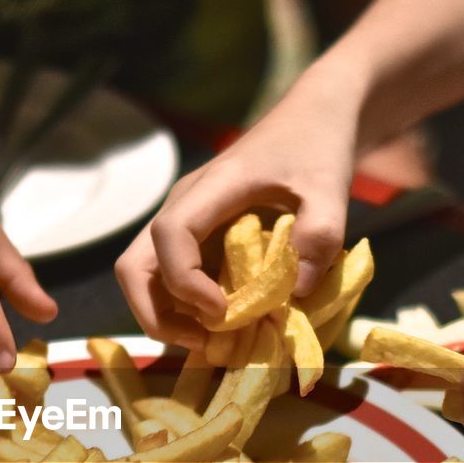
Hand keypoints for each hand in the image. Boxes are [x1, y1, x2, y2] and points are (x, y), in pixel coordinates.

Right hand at [114, 66, 359, 347]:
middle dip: (156, 314)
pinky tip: (224, 325)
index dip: (185, 282)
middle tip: (205, 342)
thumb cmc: (316, 148)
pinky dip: (185, 311)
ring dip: (168, 317)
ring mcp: (185, 224)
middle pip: (134, 267)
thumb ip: (319, 235)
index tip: (223, 312)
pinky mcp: (195, 238)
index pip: (169, 235)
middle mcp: (183, 207)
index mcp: (210, 188)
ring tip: (214, 341)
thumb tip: (297, 294)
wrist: (312, 120)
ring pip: (146, 279)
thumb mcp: (330, 188)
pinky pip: (171, 280)